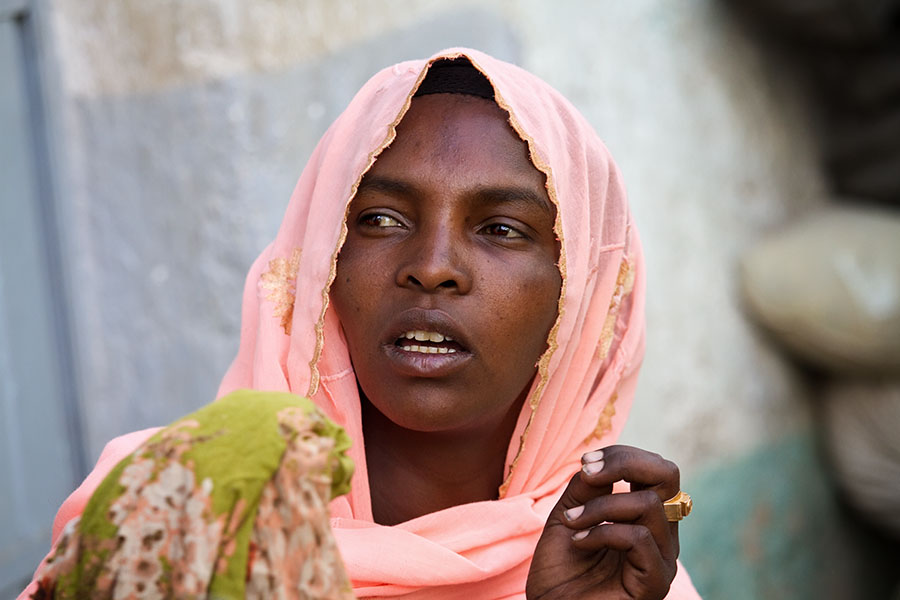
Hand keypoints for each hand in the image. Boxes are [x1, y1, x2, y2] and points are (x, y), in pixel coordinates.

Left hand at [526, 445, 680, 599]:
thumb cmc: (561, 570)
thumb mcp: (568, 516)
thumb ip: (586, 488)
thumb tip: (602, 462)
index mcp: (646, 516)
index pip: (655, 469)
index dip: (622, 455)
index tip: (585, 462)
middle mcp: (662, 534)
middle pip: (668, 475)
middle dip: (625, 462)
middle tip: (588, 472)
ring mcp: (662, 558)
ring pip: (649, 505)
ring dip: (601, 506)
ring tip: (573, 522)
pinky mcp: (655, 582)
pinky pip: (639, 538)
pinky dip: (603, 532)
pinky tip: (580, 542)